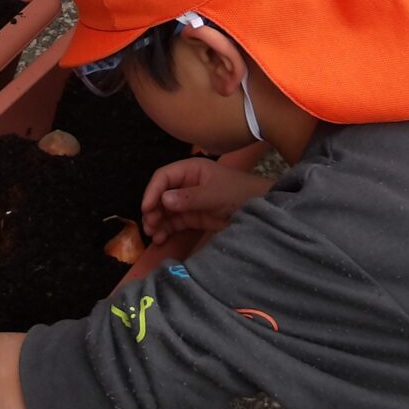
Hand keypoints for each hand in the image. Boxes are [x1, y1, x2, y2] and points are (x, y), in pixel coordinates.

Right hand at [140, 158, 275, 246]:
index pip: (164, 177)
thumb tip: (164, 200)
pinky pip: (175, 222)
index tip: (146, 208)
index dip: (152, 191)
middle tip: (150, 225)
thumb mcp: (215, 194)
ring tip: (153, 235)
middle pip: (161, 194)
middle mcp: (187, 184)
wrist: (261, 209)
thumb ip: (190, 198)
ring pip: (165, 210)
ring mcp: (189, 201)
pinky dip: (166, 229)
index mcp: (191, 170)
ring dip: (157, 221)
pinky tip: (160, 239)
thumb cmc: (239, 194)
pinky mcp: (194, 217)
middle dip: (153, 209)